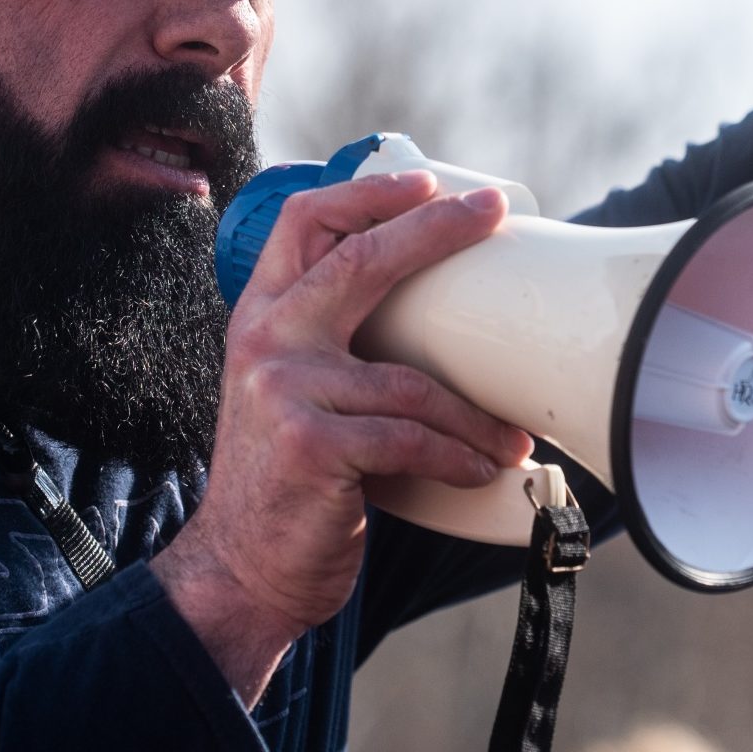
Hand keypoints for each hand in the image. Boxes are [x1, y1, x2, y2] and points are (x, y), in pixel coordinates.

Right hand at [150, 172, 533, 704]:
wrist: (241, 568)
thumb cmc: (288, 483)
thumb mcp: (290, 395)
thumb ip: (332, 350)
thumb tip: (437, 323)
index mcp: (261, 318)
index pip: (303, 223)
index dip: (367, 193)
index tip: (427, 182)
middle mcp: (265, 340)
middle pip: (362, 259)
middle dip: (435, 230)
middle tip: (492, 213)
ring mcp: (285, 390)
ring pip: (411, 383)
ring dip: (475, 416)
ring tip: (511, 439)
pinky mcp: (313, 444)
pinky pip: (411, 440)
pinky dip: (458, 457)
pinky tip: (482, 469)